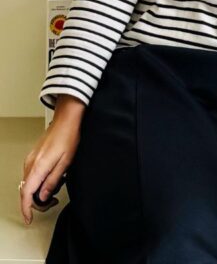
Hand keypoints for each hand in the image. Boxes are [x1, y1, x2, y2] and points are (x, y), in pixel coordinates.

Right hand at [19, 96, 83, 224]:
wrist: (66, 119)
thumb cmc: (69, 136)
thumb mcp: (66, 162)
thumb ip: (53, 181)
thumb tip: (43, 196)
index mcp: (38, 167)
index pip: (26, 194)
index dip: (26, 209)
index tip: (29, 218)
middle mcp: (30, 164)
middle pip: (25, 190)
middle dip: (35, 202)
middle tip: (50, 203)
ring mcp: (31, 159)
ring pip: (28, 183)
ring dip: (37, 192)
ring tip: (53, 191)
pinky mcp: (34, 156)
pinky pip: (31, 175)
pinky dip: (37, 182)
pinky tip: (50, 180)